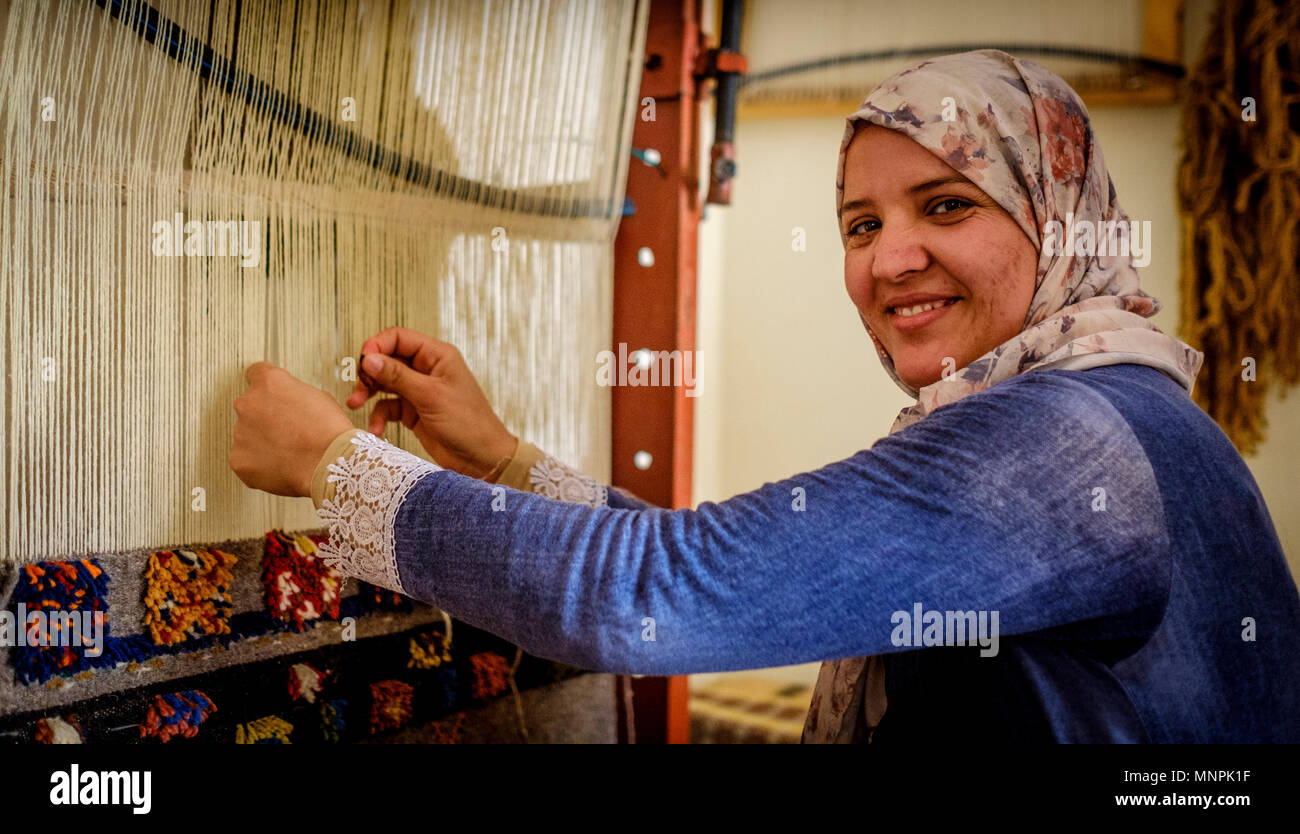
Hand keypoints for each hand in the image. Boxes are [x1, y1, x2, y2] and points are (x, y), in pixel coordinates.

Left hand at [230, 362, 354, 496]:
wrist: (328, 464)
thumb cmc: (329, 432)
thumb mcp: (319, 398)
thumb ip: (294, 396)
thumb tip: (290, 404)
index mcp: (269, 382)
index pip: (256, 373)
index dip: (268, 387)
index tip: (272, 396)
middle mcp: (248, 403)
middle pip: (250, 407)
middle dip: (264, 418)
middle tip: (287, 431)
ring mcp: (240, 432)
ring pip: (246, 435)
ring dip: (262, 441)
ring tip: (287, 452)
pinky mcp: (238, 460)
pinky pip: (244, 459)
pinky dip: (258, 464)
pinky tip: (280, 465)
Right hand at [347, 327, 515, 477]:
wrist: (482, 459)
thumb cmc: (467, 423)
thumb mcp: (430, 396)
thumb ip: (397, 376)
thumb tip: (368, 358)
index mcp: (437, 356)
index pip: (398, 338)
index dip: (377, 346)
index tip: (362, 363)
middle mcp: (427, 370)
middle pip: (387, 360)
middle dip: (369, 373)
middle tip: (358, 388)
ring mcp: (419, 391)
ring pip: (384, 383)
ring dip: (368, 393)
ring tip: (355, 404)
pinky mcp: (413, 412)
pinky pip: (388, 407)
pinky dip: (379, 416)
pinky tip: (376, 430)